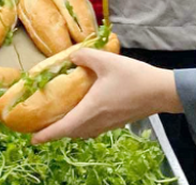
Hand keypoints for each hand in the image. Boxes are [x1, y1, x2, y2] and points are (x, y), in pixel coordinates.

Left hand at [31, 50, 181, 144]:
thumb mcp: (106, 60)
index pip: (64, 128)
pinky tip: (82, 113)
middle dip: (54, 133)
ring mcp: (108, 124)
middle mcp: (98, 121)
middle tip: (40, 128)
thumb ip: (85, 56)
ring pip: (83, 132)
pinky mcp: (117, 122)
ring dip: (69, 129)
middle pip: (71, 133)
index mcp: (91, 109)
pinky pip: (93, 128)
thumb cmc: (134, 77)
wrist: (162, 91)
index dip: (47, 135)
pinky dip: (82, 125)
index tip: (32, 139)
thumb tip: (71, 57)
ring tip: (58, 121)